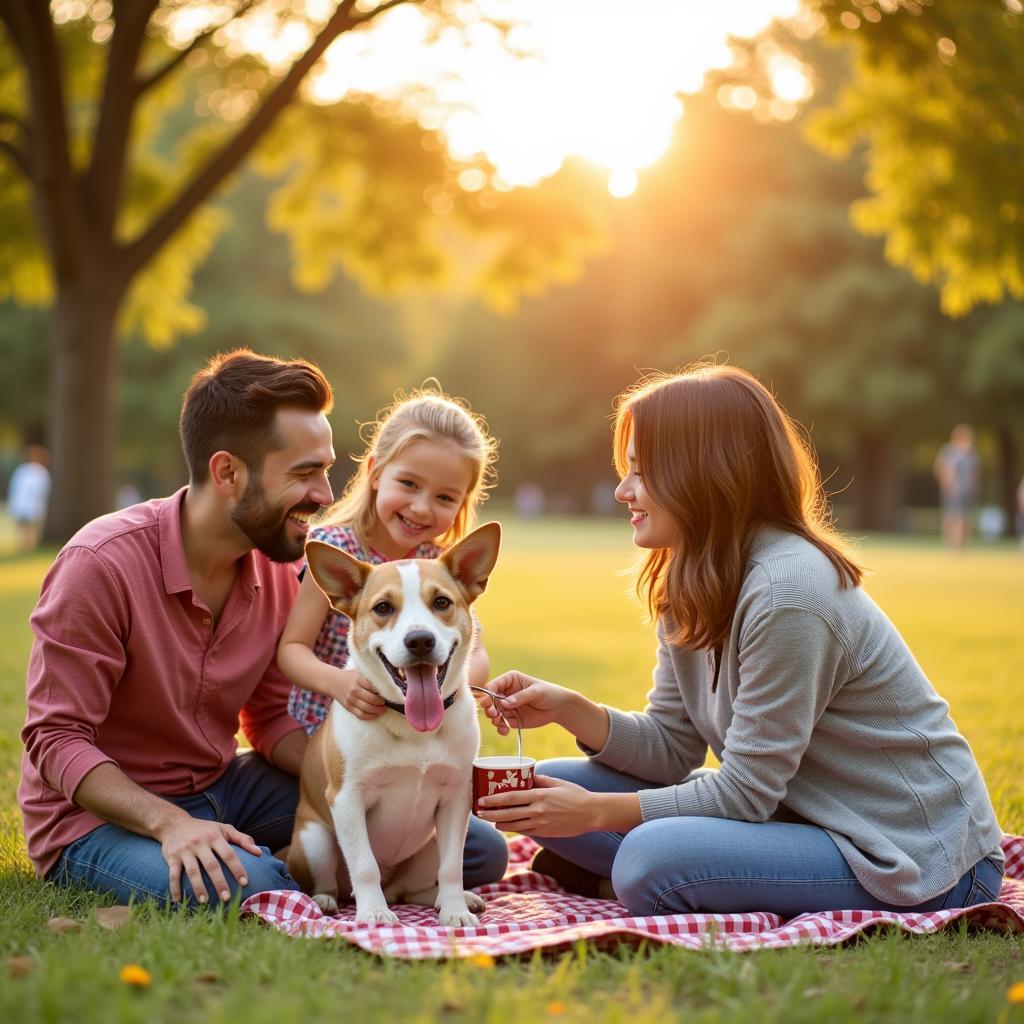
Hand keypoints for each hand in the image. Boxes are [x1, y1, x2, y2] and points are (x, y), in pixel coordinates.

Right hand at [156, 813, 261, 903]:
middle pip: (211, 865)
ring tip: (205, 901)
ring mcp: (185, 850)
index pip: (229, 854)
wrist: (174, 824)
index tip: (244, 883)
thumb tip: (259, 852)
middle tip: (227, 898)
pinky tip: (178, 900)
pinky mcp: (171, 857)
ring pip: (192, 871)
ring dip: (198, 887)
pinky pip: (173, 874)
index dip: (237, 868)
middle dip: (219, 882)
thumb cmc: (204, 829)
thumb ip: (242, 839)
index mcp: (215, 836)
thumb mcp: (223, 829)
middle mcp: (200, 843)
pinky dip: (175, 888)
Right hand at [332, 668, 385, 719]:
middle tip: (387, 703)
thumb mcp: (360, 672)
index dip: (383, 691)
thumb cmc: (351, 676)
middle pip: (371, 699)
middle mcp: (354, 689)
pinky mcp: (348, 707)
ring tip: (383, 709)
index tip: (389, 693)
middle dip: (381, 703)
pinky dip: (369, 716)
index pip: (373, 687)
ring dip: (377, 710)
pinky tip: (375, 714)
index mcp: (358, 679)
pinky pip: (360, 715)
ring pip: (366, 708)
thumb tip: (387, 682)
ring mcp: (350, 699)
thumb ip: (371, 676)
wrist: (333, 682)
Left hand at [475, 775, 596, 836]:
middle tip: (479, 813)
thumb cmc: (575, 795)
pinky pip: (525, 831)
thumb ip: (540, 780)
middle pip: (508, 814)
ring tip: (490, 820)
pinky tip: (507, 826)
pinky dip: (514, 829)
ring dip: (500, 823)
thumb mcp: (557, 782)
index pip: (512, 798)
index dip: (494, 800)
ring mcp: (541, 824)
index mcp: (540, 796)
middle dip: (491, 814)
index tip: (483, 800)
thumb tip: (525, 776)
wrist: (591, 813)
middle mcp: (538, 811)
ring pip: (514, 826)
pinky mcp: (545, 833)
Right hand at [476, 670, 575, 734]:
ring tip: (501, 723)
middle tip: (494, 714)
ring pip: (494, 714)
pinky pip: (502, 724)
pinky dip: (501, 728)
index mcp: (509, 680)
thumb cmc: (548, 693)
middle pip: (490, 701)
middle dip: (489, 708)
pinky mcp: (512, 719)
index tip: (489, 703)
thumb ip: (520, 696)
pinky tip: (505, 731)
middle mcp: (505, 693)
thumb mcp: (536, 692)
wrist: (559, 707)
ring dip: (495, 719)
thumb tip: (504, 703)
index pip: (493, 685)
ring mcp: (508, 707)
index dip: (488, 694)